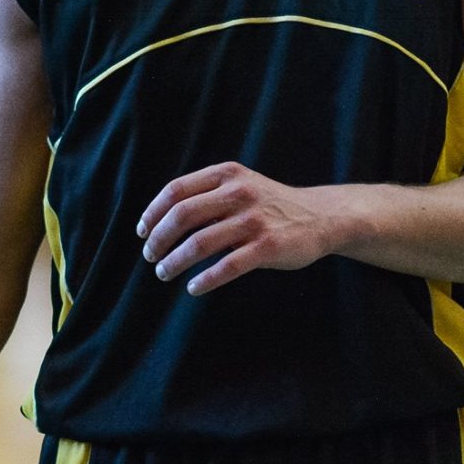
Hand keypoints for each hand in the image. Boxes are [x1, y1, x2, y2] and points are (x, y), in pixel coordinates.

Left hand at [136, 162, 344, 294]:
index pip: (176, 190)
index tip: (142, 232)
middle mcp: (238, 193)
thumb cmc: (271, 205)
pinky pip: (227, 267)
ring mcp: (253, 220)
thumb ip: (208, 194)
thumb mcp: (241, 185)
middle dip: (159, 239)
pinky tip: (193, 288)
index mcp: (227, 175)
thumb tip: (163, 219)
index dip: (153, 213)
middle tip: (150, 257)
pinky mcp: (268, 247)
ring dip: (175, 262)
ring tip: (164, 273)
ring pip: (200, 243)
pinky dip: (204, 280)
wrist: (321, 217)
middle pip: (182, 215)